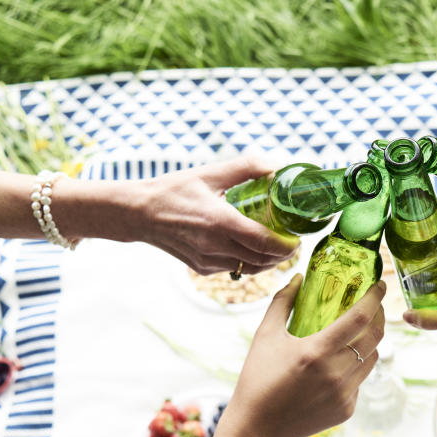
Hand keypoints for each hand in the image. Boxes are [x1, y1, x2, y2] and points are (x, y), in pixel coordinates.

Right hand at [136, 156, 298, 274]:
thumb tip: (277, 167)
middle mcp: (215, 246)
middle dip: (283, 253)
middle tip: (292, 240)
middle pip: (263, 260)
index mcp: (220, 222)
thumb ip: (247, 167)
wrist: (139, 212)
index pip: (265, 243)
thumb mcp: (211, 173)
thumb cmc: (174, 189)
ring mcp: (207, 261)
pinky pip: (234, 269)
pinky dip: (248, 262)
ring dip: (268, 260)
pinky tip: (250, 248)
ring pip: (251, 269)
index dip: (287, 245)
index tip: (297, 237)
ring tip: (276, 245)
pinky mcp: (202, 269)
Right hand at [222, 275, 386, 436]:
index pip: (360, 317)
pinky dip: (356, 367)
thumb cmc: (258, 378)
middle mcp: (336, 373)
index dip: (375, 297)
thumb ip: (282, 302)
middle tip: (373, 306)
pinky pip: (361, 380)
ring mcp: (344, 394)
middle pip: (375, 337)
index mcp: (317, 351)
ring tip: (358, 332)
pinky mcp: (347, 409)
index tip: (380, 285)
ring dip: (370, 342)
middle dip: (379, 316)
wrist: (258, 428)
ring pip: (372, 358)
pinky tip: (341, 363)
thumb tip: (299, 277)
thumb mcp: (265, 335)